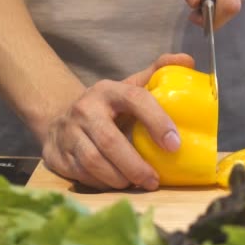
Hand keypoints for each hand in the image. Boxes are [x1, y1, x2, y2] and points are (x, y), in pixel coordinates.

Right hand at [42, 54, 194, 190]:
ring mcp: (68, 132)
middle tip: (155, 180)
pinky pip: (81, 174)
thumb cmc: (108, 107)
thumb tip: (187, 60)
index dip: (157, 121)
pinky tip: (117, 184)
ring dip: (119, 178)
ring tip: (138, 184)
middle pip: (110, 141)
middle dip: (136, 166)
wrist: (61, 117)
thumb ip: (157, 73)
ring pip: (93, 161)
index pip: (135, 99)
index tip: (175, 144)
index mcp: (108, 90)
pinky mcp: (56, 154)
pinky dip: (102, 184)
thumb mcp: (129, 87)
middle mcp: (85, 108)